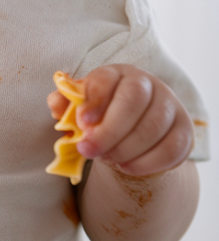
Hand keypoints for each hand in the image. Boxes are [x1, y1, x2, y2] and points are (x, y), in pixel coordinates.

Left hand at [48, 64, 193, 176]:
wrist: (131, 133)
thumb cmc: (100, 115)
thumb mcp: (80, 108)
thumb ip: (65, 105)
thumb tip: (56, 104)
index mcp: (115, 73)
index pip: (107, 80)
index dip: (94, 100)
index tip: (82, 122)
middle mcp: (147, 83)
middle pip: (132, 102)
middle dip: (109, 130)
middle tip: (88, 150)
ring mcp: (169, 105)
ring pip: (153, 127)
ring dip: (125, 148)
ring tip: (106, 158)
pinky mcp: (184, 130)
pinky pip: (171, 148)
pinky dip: (147, 162)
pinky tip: (126, 166)